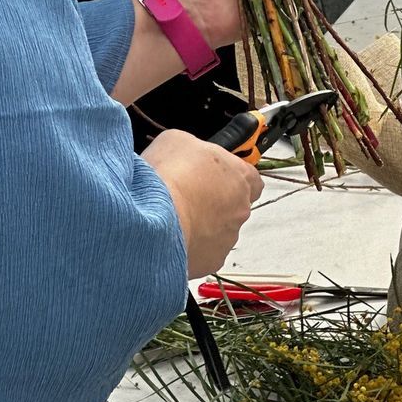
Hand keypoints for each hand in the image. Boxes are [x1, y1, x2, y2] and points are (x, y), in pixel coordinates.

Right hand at [143, 129, 262, 279]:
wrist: (150, 220)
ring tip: (173, 219)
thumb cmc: (167, 179)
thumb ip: (193, 147)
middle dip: (214, 203)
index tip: (216, 177)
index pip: (251, 178)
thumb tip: (187, 151)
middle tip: (187, 197)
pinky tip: (170, 237)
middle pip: (233, 206)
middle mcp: (240, 208)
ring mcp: (227, 237)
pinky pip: (203, 253)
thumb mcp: (177, 141)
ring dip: (202, 226)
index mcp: (240, 176)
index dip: (232, 177)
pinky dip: (190, 248)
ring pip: (218, 231)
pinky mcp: (211, 261)